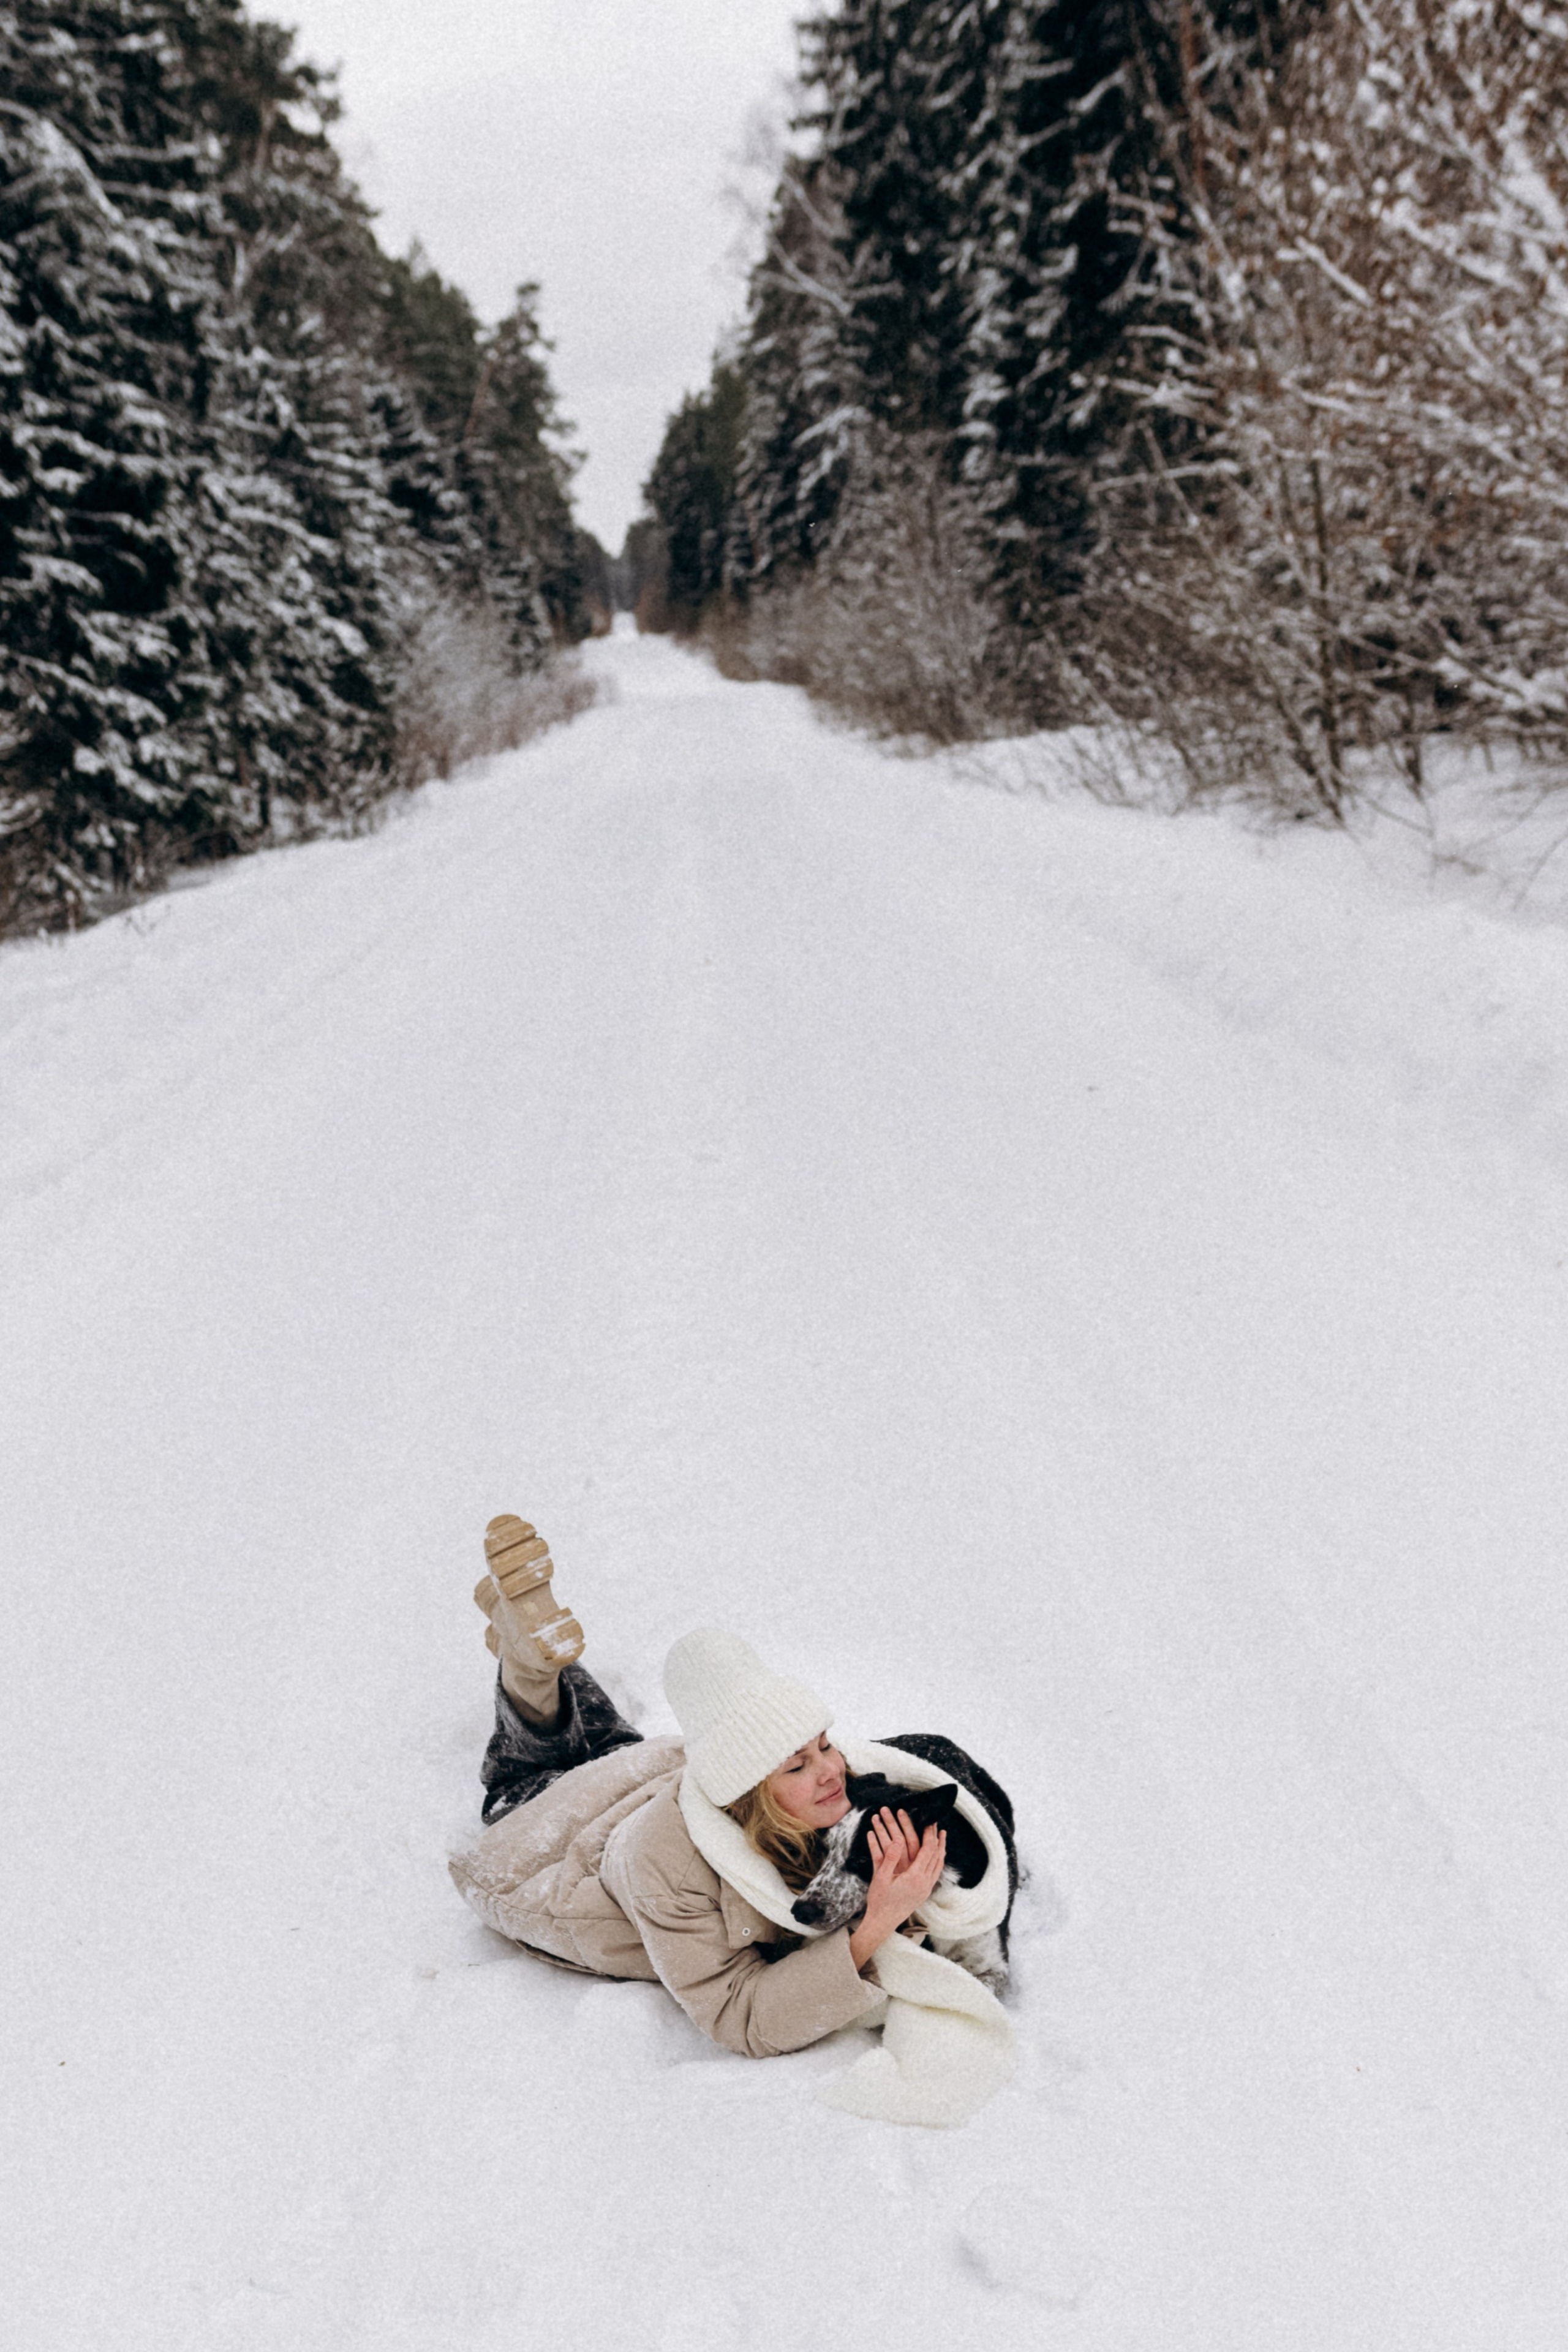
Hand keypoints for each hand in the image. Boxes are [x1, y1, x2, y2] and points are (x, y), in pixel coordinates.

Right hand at [848, 1809, 946, 1973]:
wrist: (882, 1923)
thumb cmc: (879, 1900)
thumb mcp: (881, 1877)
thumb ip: (890, 1858)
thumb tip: (897, 1839)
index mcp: (914, 1878)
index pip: (927, 1850)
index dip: (929, 1834)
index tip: (929, 1821)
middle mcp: (924, 1883)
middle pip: (936, 1855)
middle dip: (936, 1838)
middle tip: (936, 1824)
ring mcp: (926, 1889)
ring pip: (939, 1865)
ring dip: (941, 1849)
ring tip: (942, 1836)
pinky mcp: (924, 1893)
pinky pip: (936, 1873)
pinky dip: (938, 1861)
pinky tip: (936, 1856)